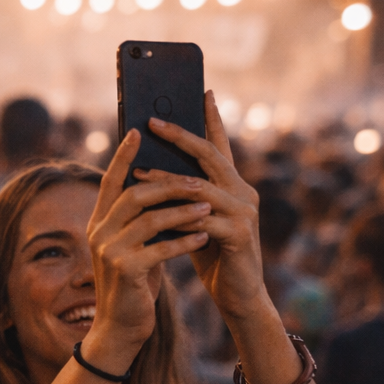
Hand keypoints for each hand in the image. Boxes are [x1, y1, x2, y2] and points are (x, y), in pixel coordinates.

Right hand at [83, 127, 213, 364]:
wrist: (120, 326)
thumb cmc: (134, 282)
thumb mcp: (133, 245)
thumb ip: (141, 219)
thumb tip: (168, 186)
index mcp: (99, 222)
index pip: (110, 180)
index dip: (124, 155)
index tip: (139, 130)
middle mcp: (99, 232)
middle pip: (134, 194)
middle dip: (169, 184)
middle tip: (199, 179)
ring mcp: (110, 252)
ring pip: (150, 219)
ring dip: (183, 211)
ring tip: (208, 206)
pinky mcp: (126, 271)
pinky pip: (161, 248)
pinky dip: (185, 240)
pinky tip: (204, 236)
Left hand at [138, 90, 268, 322]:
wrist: (237, 293)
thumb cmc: (210, 253)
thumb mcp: (190, 218)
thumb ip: (179, 195)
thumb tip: (144, 169)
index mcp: (232, 185)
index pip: (220, 145)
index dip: (212, 118)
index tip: (204, 90)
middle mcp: (243, 192)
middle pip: (210, 156)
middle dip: (181, 136)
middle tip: (154, 121)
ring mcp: (244, 212)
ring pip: (201, 188)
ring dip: (167, 181)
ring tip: (139, 173)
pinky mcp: (240, 235)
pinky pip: (203, 219)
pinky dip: (179, 216)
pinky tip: (159, 215)